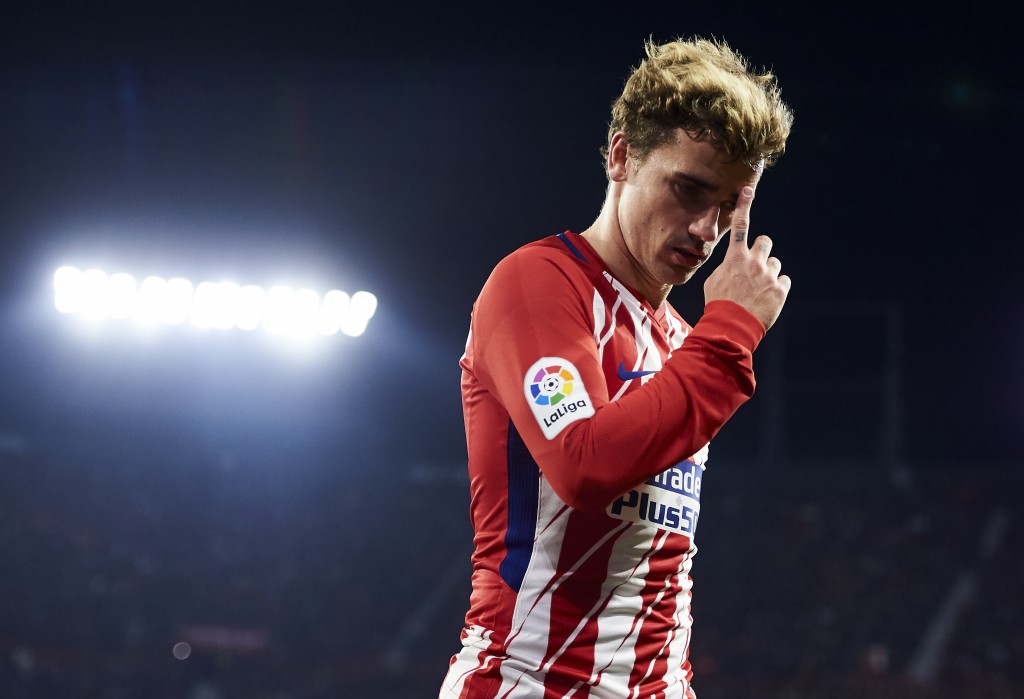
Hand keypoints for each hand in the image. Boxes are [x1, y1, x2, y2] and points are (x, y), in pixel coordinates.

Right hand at [703, 186, 790, 329]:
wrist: (731, 327)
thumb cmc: (718, 304)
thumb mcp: (713, 282)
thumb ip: (726, 268)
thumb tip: (732, 264)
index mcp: (735, 258)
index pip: (740, 226)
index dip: (744, 205)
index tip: (748, 189)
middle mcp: (755, 262)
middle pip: (765, 242)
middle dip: (762, 250)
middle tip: (756, 265)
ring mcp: (769, 275)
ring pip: (775, 263)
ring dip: (768, 273)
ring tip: (758, 291)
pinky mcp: (780, 289)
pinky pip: (783, 281)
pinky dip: (777, 288)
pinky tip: (766, 300)